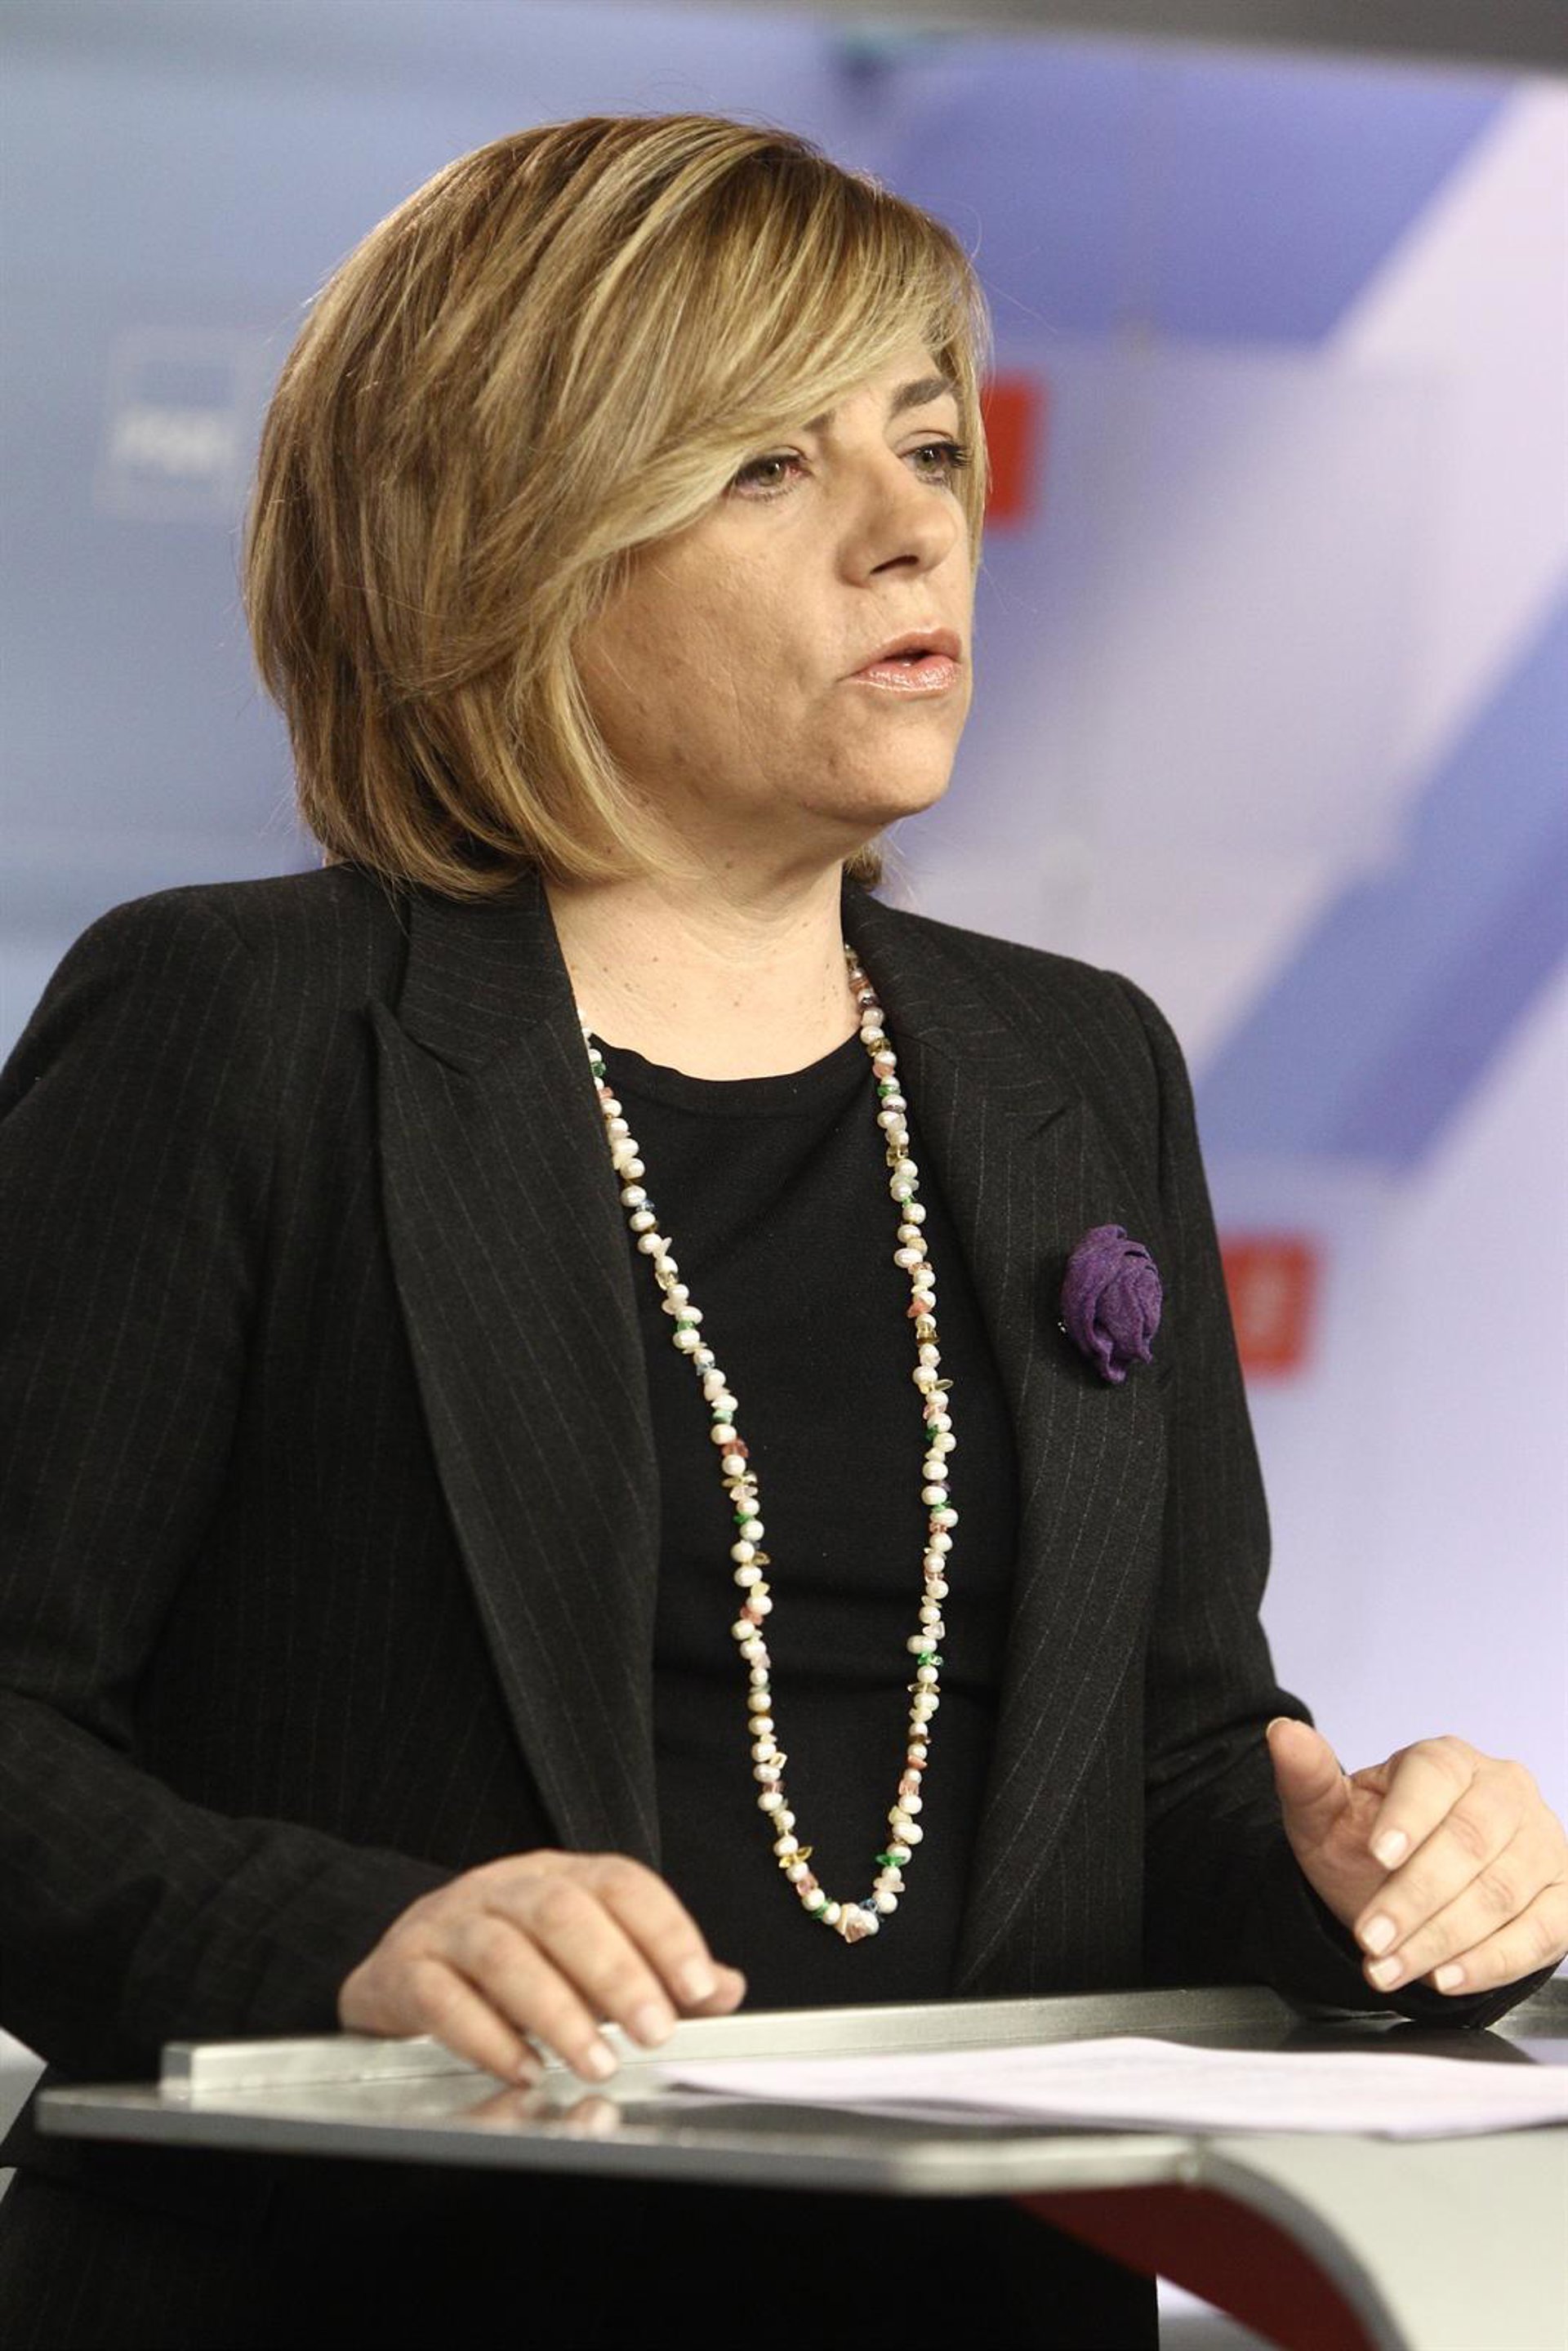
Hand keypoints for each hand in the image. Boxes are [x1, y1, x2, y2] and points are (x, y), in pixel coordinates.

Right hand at [339, 1849, 745, 2081]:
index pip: (620, 1883)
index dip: (665, 1929)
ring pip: (503, 1954)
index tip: (698, 1988)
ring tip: (596, 2064)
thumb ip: (655, 1970)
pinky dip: (488, 2039)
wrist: (405, 1959)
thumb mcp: (588, 1954)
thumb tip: (727, 1987)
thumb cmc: (516, 1957)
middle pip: (562, 1912)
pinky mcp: (405, 1971)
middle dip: (616, 1973)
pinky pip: (443, 1999)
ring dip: (557, 2013)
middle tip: (655, 2033)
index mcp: (561, 1875)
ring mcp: (451, 1925)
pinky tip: (525, 2070)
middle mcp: (505, 1888)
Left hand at [1268, 1720, 1567, 1998]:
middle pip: (1470, 1841)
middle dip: (1415, 1898)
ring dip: (1442, 1939)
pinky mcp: (1562, 1897)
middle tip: (1370, 1938)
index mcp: (1447, 1760)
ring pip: (1502, 1892)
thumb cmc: (1368, 1846)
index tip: (1376, 1855)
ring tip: (1390, 1967)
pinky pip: (1540, 1933)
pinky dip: (1492, 1962)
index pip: (1435, 1777)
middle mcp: (1505, 1791)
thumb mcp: (1326, 1816)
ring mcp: (1542, 1843)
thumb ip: (1306, 1778)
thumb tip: (1282, 1733)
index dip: (1408, 1817)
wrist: (1402, 1892)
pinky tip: (1446, 1977)